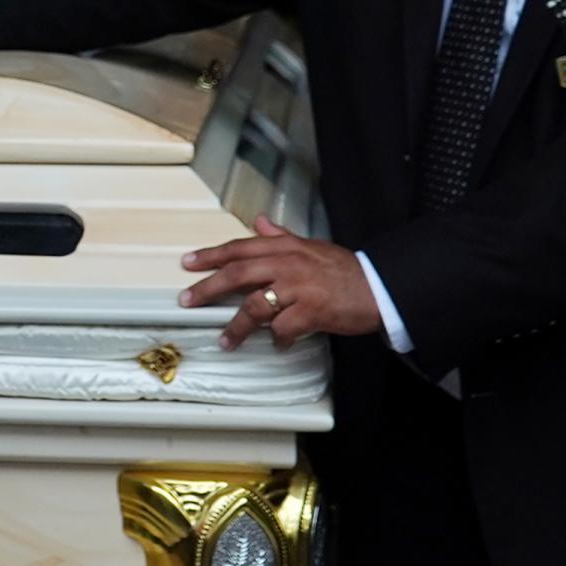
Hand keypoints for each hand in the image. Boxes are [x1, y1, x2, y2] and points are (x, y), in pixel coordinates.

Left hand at [180, 217, 381, 349]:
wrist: (378, 287)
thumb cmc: (343, 269)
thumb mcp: (310, 245)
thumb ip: (281, 236)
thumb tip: (258, 221)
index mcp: (285, 247)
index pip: (239, 248)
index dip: (210, 255)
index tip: (187, 263)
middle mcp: (287, 264)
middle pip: (237, 274)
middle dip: (207, 288)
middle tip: (186, 301)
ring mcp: (299, 288)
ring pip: (255, 306)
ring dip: (236, 327)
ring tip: (226, 341)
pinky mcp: (312, 311)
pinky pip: (282, 328)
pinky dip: (276, 339)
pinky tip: (277, 344)